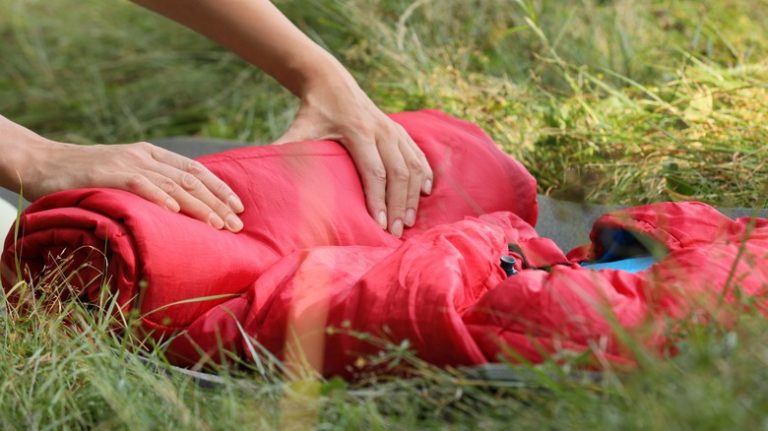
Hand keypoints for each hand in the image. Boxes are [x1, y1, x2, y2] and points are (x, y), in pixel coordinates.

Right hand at [20, 140, 244, 231]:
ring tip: (219, 225)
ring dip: (199, 206)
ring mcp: (128, 163)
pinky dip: (159, 197)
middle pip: (192, 179)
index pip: (196, 169)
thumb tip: (180, 207)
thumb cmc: (87, 176)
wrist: (44, 163)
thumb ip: (151, 183)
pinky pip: (140, 184)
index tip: (239, 208)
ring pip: (174, 184)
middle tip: (237, 226)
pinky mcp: (109, 173)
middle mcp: (145, 156)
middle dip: (217, 203)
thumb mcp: (125, 174)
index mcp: (152, 155)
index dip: (220, 188)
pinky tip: (175, 211)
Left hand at [274, 81, 432, 237]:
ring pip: (413, 165)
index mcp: (358, 132)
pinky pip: (419, 155)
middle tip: (397, 232)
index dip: (379, 200)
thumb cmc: (313, 111)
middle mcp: (381, 130)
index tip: (380, 224)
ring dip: (413, 194)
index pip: (374, 171)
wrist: (330, 80)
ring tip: (410, 220)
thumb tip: (264, 173)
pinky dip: (424, 174)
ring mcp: (393, 129)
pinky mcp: (400, 130)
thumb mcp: (299, 129)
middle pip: (398, 173)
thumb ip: (287, 149)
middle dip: (399, 204)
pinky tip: (425, 193)